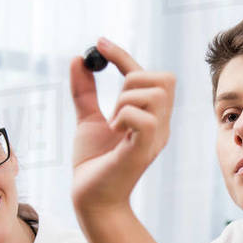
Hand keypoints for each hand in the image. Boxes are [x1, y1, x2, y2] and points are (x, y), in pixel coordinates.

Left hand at [70, 37, 174, 211]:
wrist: (90, 199)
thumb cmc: (93, 165)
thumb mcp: (87, 120)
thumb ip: (84, 92)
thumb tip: (78, 60)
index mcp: (151, 117)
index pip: (150, 74)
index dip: (123, 55)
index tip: (98, 43)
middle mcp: (160, 125)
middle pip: (164, 78)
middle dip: (132, 80)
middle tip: (112, 106)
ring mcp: (155, 138)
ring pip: (155, 93)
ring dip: (125, 100)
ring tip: (113, 123)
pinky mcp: (144, 150)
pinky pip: (143, 116)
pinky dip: (123, 116)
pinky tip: (114, 133)